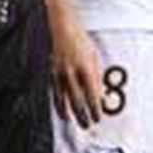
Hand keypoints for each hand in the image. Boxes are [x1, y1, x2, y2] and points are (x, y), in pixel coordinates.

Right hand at [50, 14, 102, 128]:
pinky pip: (56, 93)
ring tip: (74, 123)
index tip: (98, 117)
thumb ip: (96, 77)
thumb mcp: (94, 57)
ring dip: (71, 113)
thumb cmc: (82, 41)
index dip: (95, 108)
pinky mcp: (53, 72)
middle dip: (83, 114)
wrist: (64, 28)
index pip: (91, 94)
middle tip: (88, 125)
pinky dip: (59, 104)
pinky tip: (63, 112)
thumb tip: (100, 95)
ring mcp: (60, 73)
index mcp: (85, 68)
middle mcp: (72, 72)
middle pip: (78, 100)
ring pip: (65, 99)